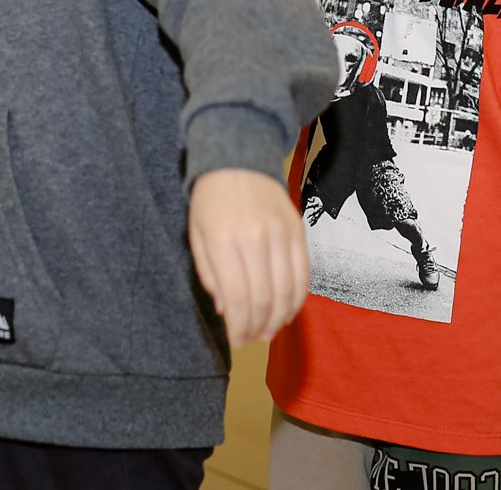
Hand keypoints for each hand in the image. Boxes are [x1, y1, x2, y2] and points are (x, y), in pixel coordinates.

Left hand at [188, 168, 311, 347]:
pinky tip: (287, 311)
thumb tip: (227, 312)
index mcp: (223, 240)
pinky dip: (297, 298)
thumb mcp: (197, 235)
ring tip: (269, 331)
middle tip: (253, 339)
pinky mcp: (298, 230)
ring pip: (287, 290)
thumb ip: (210, 275)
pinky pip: (303, 273)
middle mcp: (254, 238)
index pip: (238, 296)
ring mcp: (280, 233)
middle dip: (259, 327)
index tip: (237, 340)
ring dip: (280, 318)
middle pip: (264, 297)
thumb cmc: (211, 201)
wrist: (239, 159)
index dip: (240, 326)